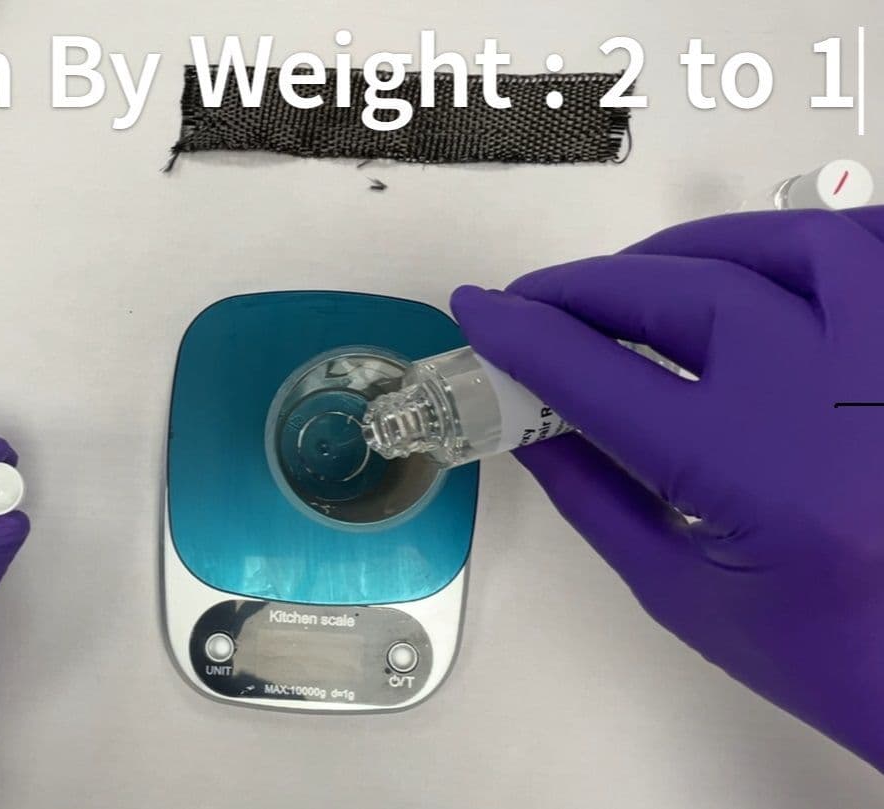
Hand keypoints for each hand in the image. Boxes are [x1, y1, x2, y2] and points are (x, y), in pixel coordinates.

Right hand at [451, 207, 883, 768]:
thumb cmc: (826, 655)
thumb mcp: (683, 593)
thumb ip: (594, 497)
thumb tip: (526, 426)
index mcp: (753, 471)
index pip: (602, 375)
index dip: (525, 334)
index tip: (478, 309)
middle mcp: (831, 394)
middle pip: (688, 292)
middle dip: (593, 285)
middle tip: (540, 302)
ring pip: (791, 244)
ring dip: (694, 247)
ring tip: (638, 275)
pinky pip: (874, 250)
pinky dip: (809, 240)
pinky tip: (757, 265)